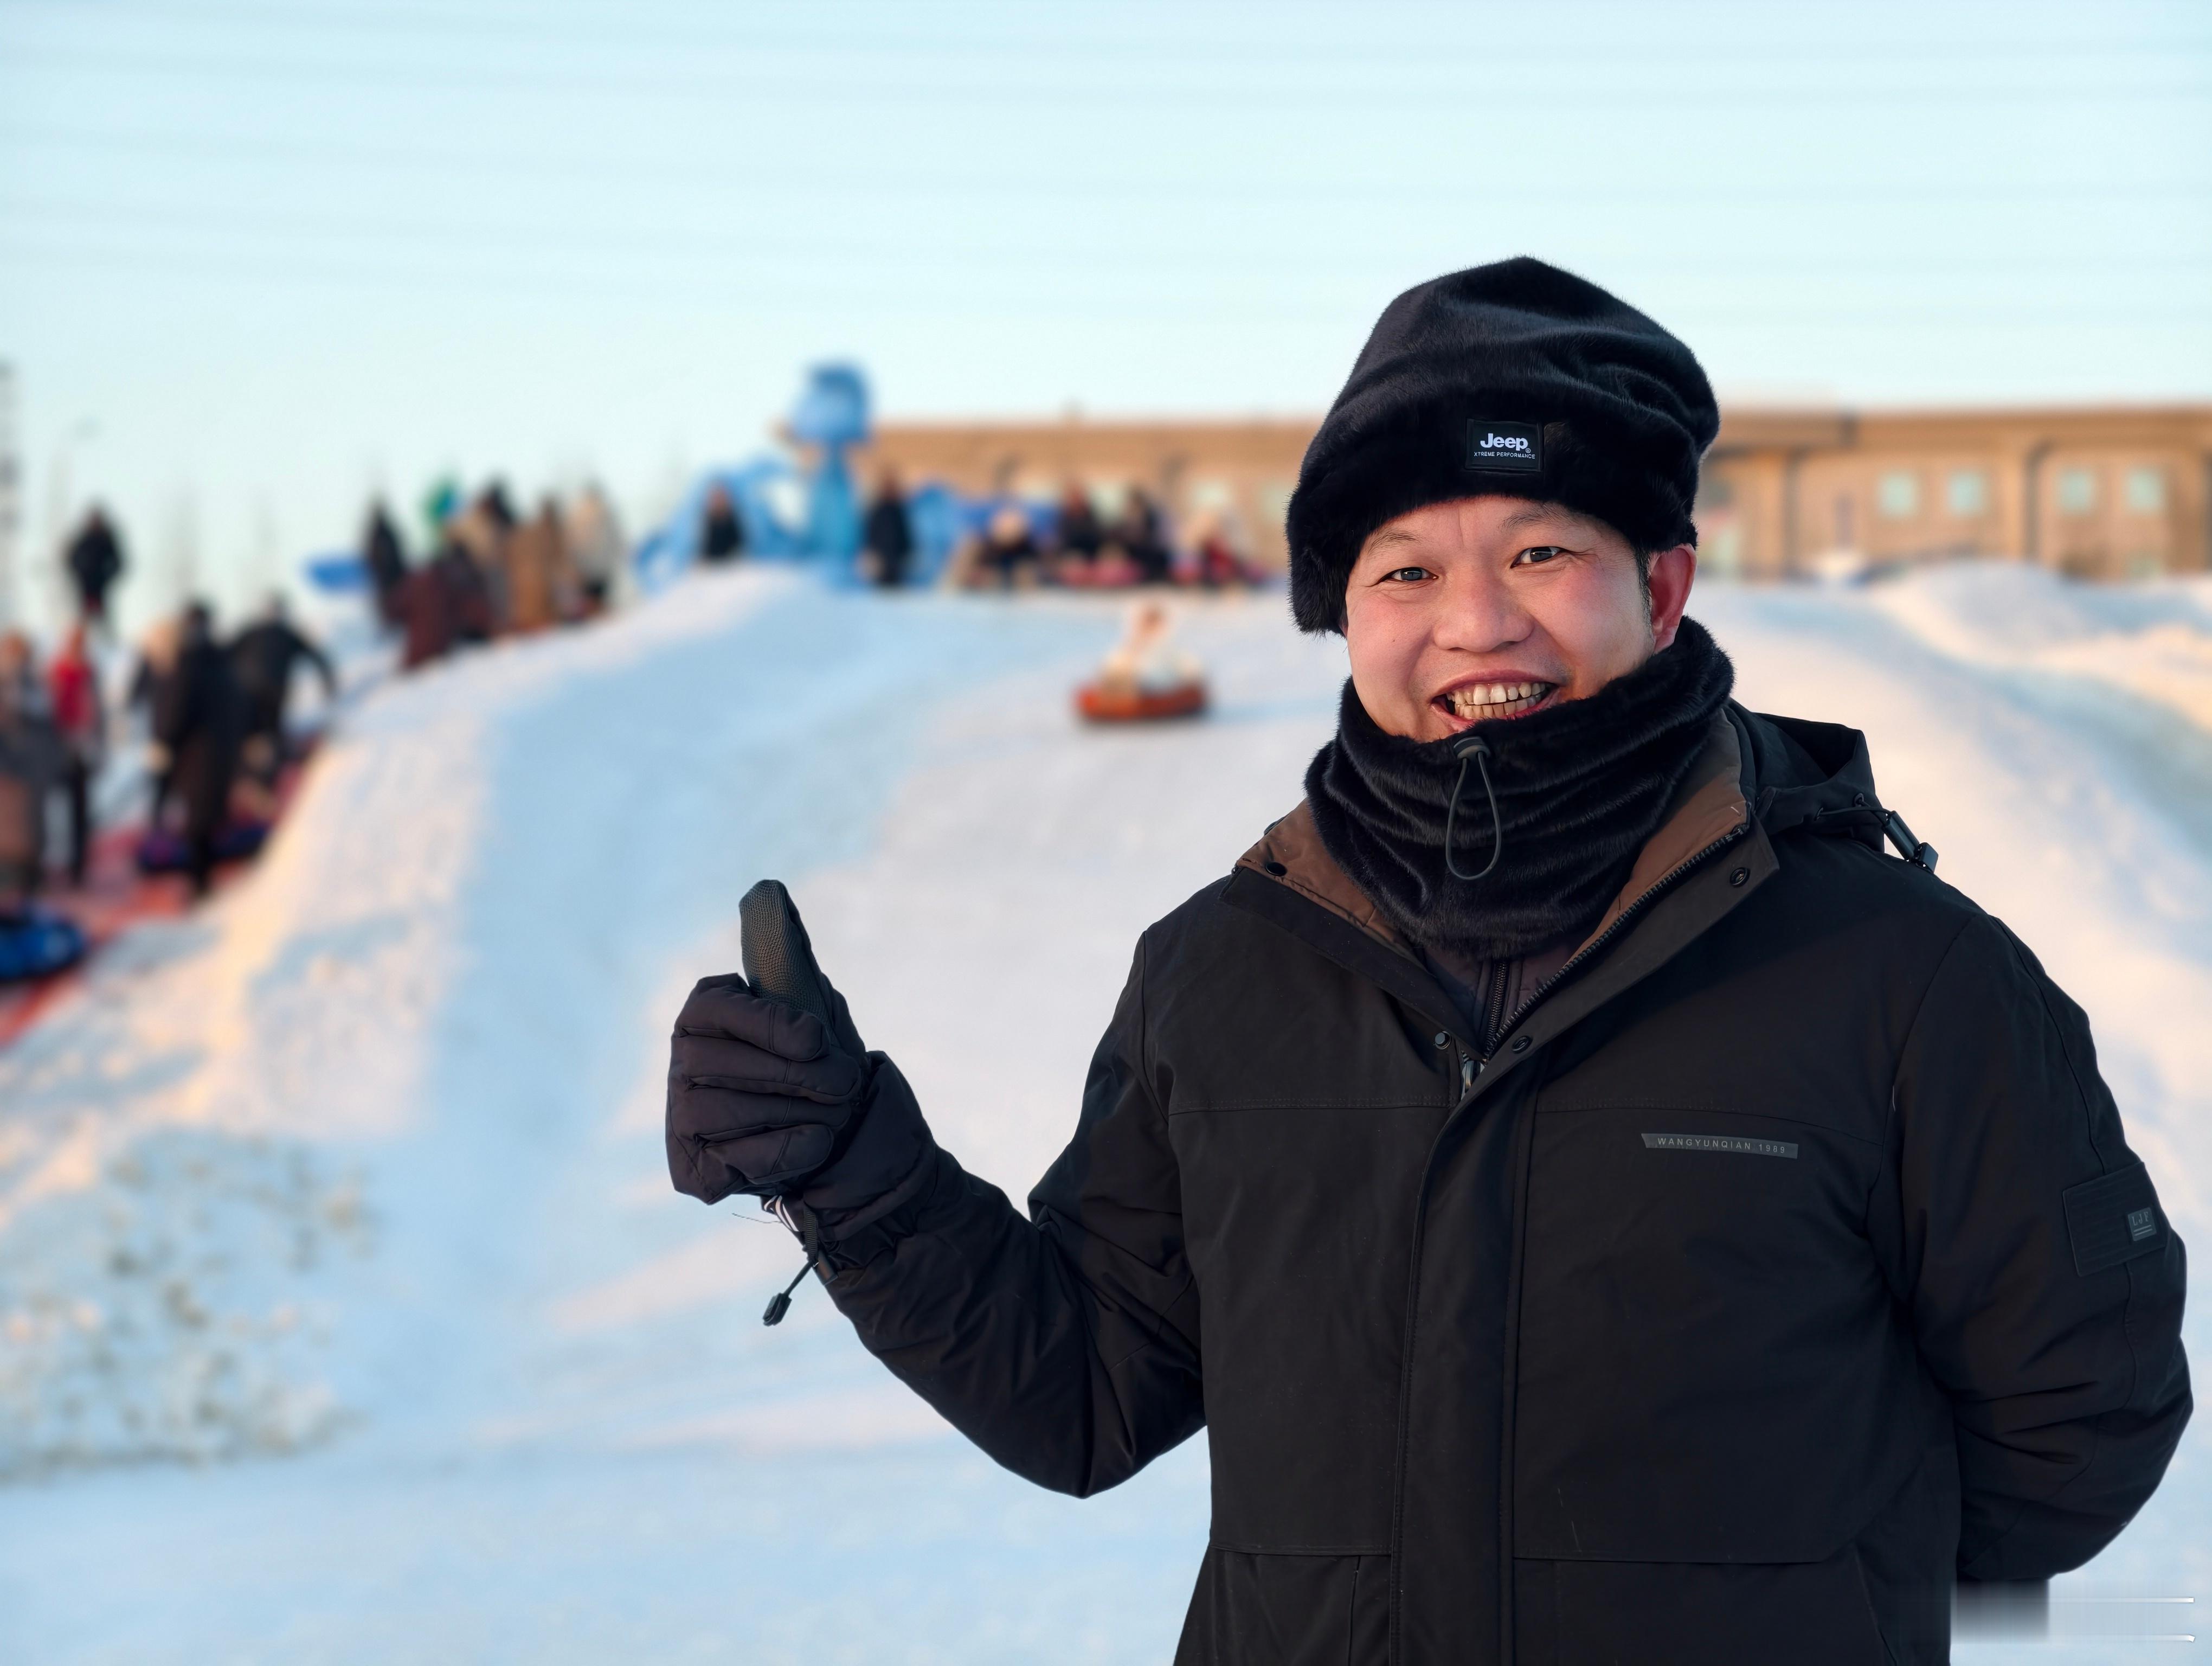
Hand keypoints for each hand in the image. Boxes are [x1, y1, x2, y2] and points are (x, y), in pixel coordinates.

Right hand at [665, 974, 931, 1216]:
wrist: (841, 1137)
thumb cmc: (821, 1061)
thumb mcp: (813, 1005)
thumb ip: (790, 954)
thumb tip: (768, 891)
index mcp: (706, 1010)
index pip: (720, 1011)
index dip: (769, 1026)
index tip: (815, 1040)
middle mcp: (682, 1060)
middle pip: (726, 1066)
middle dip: (797, 1076)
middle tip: (846, 1083)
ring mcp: (680, 1116)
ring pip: (727, 1111)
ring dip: (796, 1112)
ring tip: (837, 1112)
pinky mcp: (692, 1168)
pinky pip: (733, 1159)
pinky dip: (784, 1151)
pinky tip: (817, 1142)